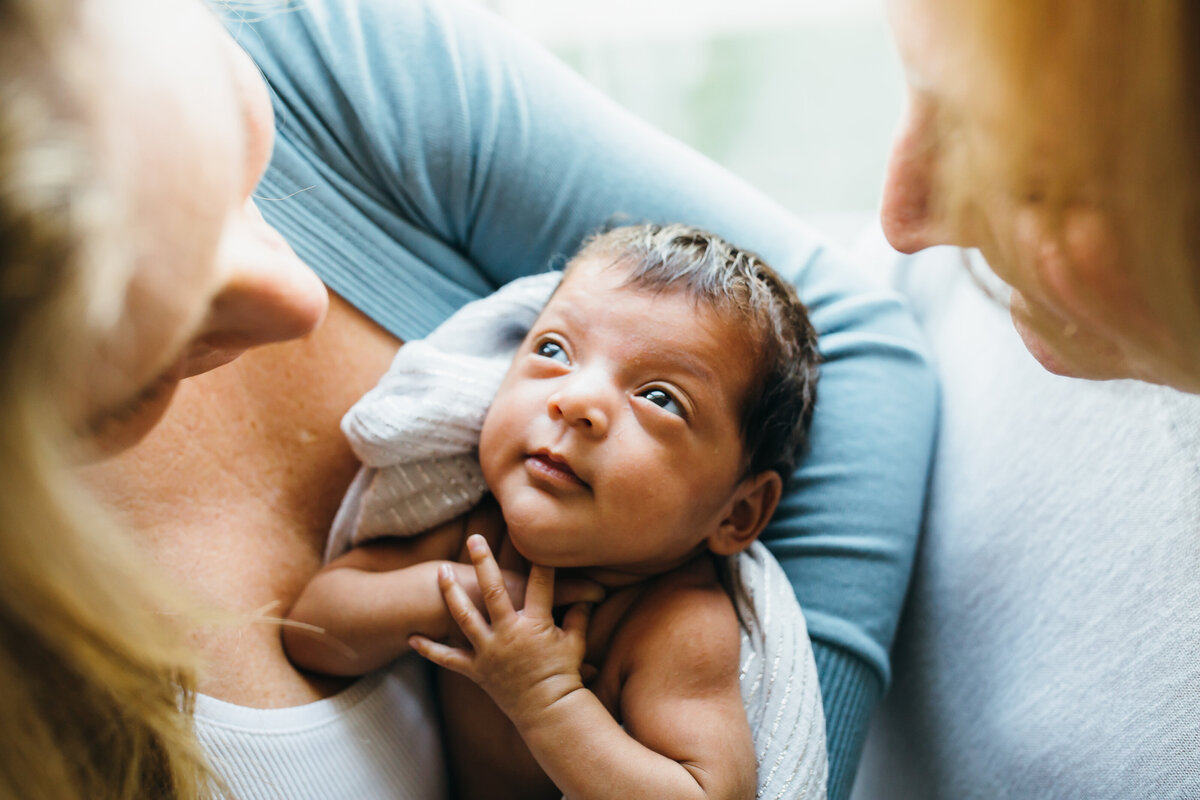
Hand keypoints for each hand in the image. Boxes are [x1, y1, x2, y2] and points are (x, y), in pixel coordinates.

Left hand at [410, 534, 592, 723]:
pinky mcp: (476, 670)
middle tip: (475, 540)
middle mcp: (509, 634)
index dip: (538, 562)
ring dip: (451, 593)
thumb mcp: (575, 643)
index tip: (533, 541)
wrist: (548, 711)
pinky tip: (412, 637)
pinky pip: (448, 658)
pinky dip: (430, 649)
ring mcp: (489, 652)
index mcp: (536, 625)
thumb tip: (588, 596)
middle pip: (493, 591)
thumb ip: (578, 617)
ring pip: (465, 617)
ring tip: (440, 572)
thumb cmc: (564, 675)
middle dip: (483, 562)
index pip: (539, 585)